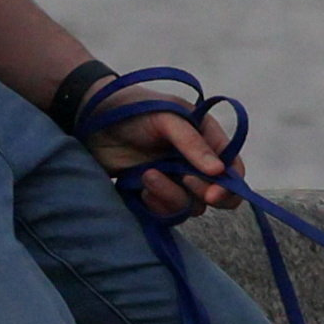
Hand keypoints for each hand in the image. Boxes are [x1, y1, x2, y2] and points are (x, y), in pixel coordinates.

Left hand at [79, 98, 233, 224]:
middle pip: (216, 194)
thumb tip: (219, 171)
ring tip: (147, 175)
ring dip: (170, 196)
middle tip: (182, 179)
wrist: (90, 120)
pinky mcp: (155, 194)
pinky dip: (155, 205)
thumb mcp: (166, 118)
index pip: (233, 168)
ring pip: (190, 206)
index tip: (213, 194)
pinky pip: (167, 213)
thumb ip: (193, 143)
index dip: (230, 185)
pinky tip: (140, 187)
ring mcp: (176, 179)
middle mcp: (196, 161)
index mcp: (207, 137)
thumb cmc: (133, 110)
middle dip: (199, 192)